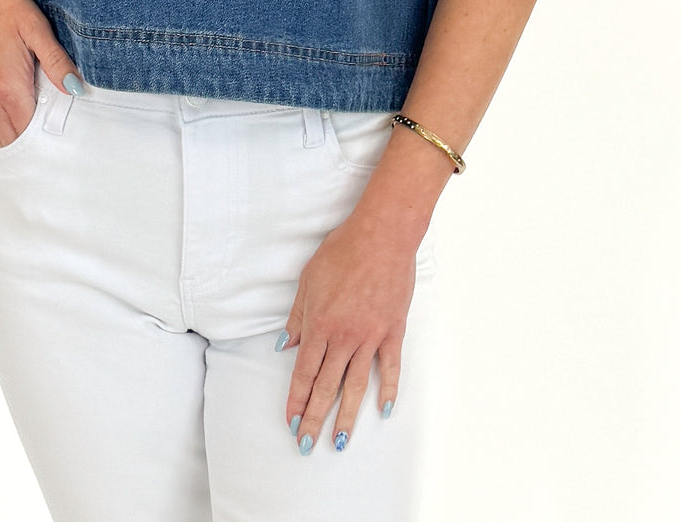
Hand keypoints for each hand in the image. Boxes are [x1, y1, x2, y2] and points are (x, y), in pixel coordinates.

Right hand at [0, 0, 82, 148]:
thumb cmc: (0, 8)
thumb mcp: (35, 27)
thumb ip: (56, 61)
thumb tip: (76, 88)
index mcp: (9, 89)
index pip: (32, 136)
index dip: (51, 142)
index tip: (68, 139)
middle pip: (16, 146)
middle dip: (38, 149)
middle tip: (61, 141)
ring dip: (20, 144)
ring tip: (43, 135)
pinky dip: (5, 135)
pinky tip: (22, 123)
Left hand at [278, 211, 417, 452]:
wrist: (381, 236)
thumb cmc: (342, 251)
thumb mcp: (309, 280)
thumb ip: (298, 316)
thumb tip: (286, 346)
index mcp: (320, 324)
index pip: (304, 372)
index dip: (296, 399)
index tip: (290, 421)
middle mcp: (344, 337)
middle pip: (326, 386)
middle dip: (314, 418)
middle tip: (307, 445)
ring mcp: (371, 337)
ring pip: (356, 385)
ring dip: (347, 415)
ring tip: (340, 441)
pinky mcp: (393, 332)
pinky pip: (390, 368)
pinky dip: (388, 390)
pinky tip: (383, 410)